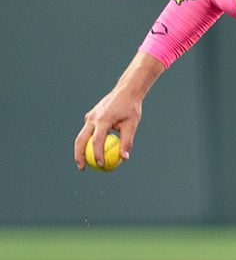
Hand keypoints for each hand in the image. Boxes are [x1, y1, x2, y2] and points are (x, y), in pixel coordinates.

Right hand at [73, 53, 163, 169]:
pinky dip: (87, 141)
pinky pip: (87, 131)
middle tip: (82, 168)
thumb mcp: (132, 125)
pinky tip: (93, 150)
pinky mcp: (90, 116)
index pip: (96, 141)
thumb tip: (124, 158)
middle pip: (80, 140)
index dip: (97, 155)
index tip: (100, 165)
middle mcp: (92, 118)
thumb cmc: (131, 108)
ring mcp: (89, 117)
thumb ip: (127, 141)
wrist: (126, 91)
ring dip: (80, 149)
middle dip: (79, 155)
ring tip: (84, 162)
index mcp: (102, 120)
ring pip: (81, 136)